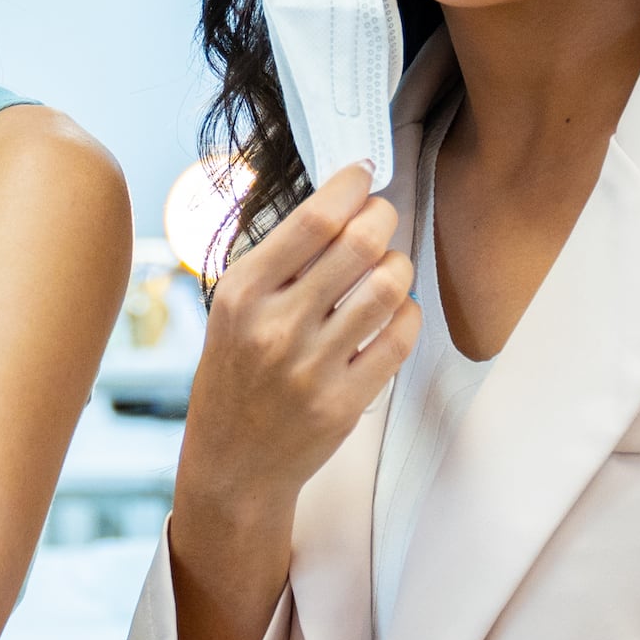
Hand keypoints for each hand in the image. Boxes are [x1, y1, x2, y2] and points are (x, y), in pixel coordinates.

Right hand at [176, 163, 413, 523]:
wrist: (232, 464)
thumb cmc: (235, 377)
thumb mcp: (232, 310)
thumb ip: (279, 263)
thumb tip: (338, 204)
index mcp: (241, 293)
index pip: (313, 219)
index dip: (351, 186)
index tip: (362, 175)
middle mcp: (274, 327)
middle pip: (359, 244)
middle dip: (383, 218)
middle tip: (381, 219)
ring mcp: (311, 367)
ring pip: (388, 288)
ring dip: (399, 266)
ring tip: (388, 268)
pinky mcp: (343, 402)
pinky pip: (400, 339)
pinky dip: (407, 315)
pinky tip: (393, 314)